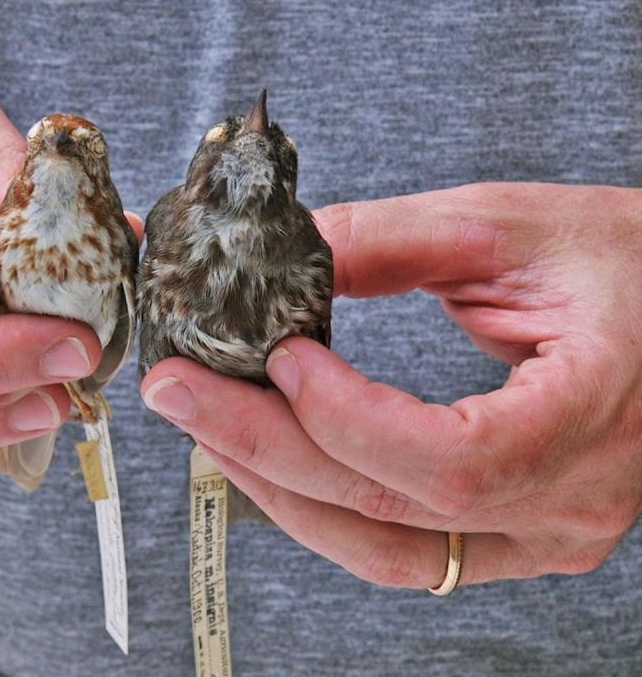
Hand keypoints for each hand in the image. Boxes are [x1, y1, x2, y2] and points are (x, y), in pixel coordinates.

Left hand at [142, 183, 641, 587]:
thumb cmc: (620, 257)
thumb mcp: (507, 227)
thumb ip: (387, 241)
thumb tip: (271, 258)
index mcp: (593, 414)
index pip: (457, 460)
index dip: (348, 417)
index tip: (279, 356)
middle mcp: (572, 503)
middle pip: (395, 508)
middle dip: (267, 450)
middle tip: (179, 391)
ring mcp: (543, 534)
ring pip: (384, 552)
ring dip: (280, 490)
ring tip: (204, 423)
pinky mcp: (511, 535)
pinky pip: (399, 551)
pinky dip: (321, 507)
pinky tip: (266, 457)